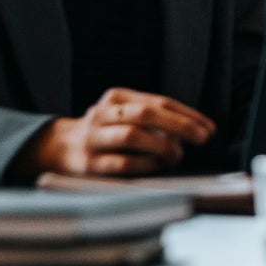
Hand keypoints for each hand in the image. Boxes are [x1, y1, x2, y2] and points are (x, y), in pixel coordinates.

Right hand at [30, 87, 215, 175]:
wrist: (57, 147)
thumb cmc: (105, 132)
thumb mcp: (124, 115)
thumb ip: (153, 118)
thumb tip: (194, 130)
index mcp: (117, 98)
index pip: (159, 102)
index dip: (187, 115)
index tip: (209, 128)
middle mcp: (103, 114)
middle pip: (146, 114)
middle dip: (180, 126)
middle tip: (202, 139)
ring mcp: (93, 138)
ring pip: (132, 136)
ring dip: (161, 147)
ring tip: (177, 155)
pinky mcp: (87, 163)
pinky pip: (122, 163)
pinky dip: (145, 165)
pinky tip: (157, 167)